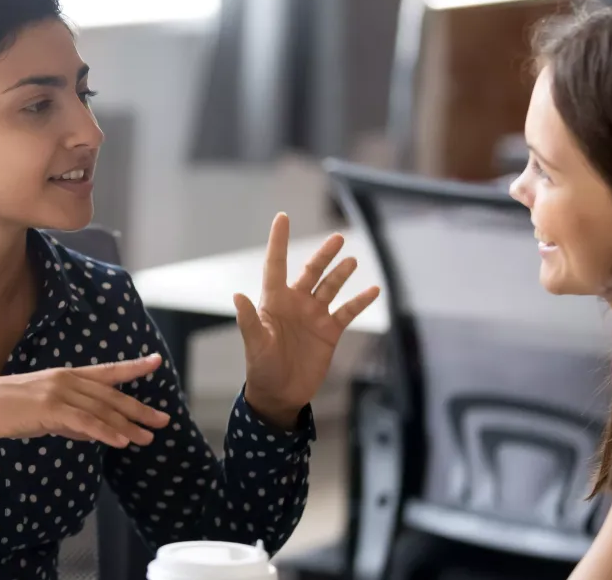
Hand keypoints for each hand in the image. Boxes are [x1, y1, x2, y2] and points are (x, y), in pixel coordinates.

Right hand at [0, 354, 170, 447]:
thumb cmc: (4, 410)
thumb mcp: (43, 412)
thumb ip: (69, 419)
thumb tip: (91, 431)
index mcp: (65, 376)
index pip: (106, 371)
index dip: (132, 367)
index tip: (155, 362)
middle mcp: (66, 379)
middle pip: (111, 395)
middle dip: (139, 409)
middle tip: (163, 420)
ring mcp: (58, 392)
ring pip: (101, 410)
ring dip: (127, 425)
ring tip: (147, 438)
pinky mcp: (48, 408)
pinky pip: (84, 422)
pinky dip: (105, 432)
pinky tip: (120, 441)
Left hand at [234, 213, 380, 425]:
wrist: (280, 394)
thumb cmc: (261, 368)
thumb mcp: (254, 344)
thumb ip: (249, 320)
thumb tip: (238, 295)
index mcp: (274, 301)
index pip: (276, 264)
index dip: (278, 241)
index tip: (282, 217)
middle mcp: (295, 303)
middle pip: (311, 271)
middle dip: (324, 254)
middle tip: (337, 238)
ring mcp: (314, 316)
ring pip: (331, 287)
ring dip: (341, 274)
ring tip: (352, 260)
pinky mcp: (329, 332)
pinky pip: (347, 312)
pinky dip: (360, 301)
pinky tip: (374, 290)